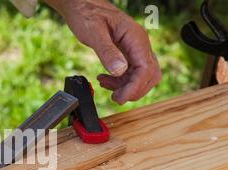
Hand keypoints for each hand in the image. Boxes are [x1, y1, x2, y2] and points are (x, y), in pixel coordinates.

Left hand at [46, 0, 161, 103]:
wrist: (82, 7)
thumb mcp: (94, 33)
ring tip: (105, 85)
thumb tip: (119, 70)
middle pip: (150, 75)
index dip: (135, 87)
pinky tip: (105, 80)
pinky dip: (120, 81)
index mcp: (135, 37)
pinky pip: (130, 73)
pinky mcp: (126, 53)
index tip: (120, 98)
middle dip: (134, 90)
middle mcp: (139, 44)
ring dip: (126, 87)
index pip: (146, 68)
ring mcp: (134, 49)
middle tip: (115, 97)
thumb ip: (107, 52)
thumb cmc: (88, 14)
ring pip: (141, 76)